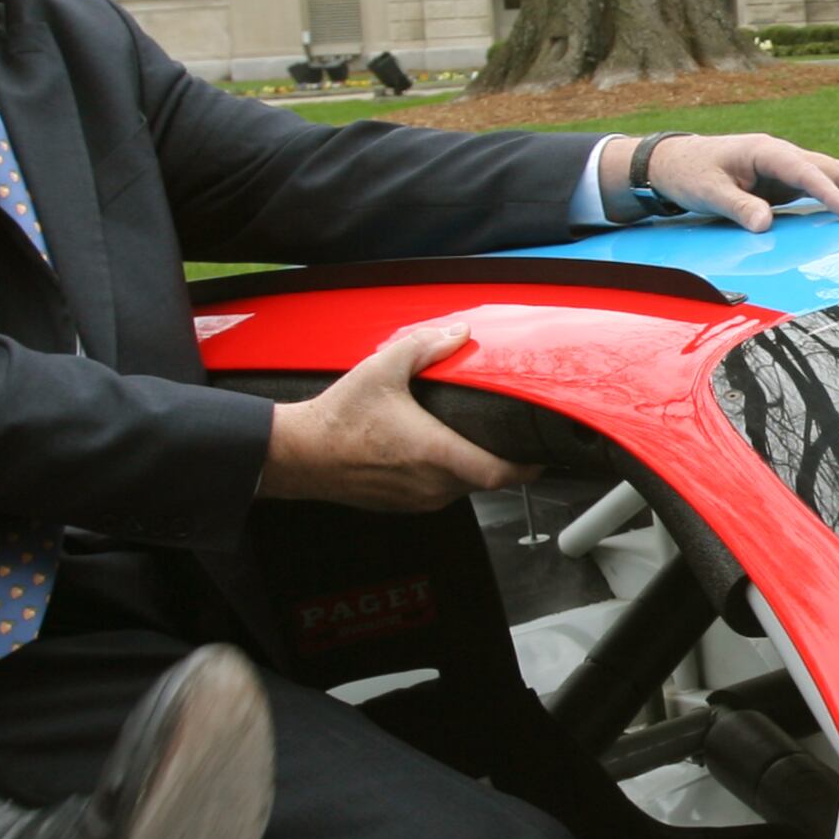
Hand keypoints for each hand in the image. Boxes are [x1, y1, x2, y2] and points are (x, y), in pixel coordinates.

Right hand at [259, 325, 539, 511]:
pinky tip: (432, 452)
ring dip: (469, 466)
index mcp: (436, 453)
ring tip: (465, 438)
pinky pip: (438, 493)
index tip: (540, 455)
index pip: (500, 474)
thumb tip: (459, 332)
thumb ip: (425, 346)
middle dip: (499, 460)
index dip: (526, 467)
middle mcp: (432, 484)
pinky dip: (444, 476)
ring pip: (462, 488)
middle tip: (504, 436)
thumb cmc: (338, 418)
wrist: (299, 455)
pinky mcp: (402, 506)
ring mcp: (418, 499)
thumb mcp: (382, 368)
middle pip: (485, 480)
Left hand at [641, 132, 838, 233]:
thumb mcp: (707, 191)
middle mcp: (781, 155)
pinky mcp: (783, 183)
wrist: (674, 163)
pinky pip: (819, 188)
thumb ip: (737, 206)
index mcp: (765, 150)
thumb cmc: (690, 173)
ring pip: (830, 175)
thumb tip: (766, 225)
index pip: (805, 171)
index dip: (830, 193)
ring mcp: (784, 168)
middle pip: (830, 169)